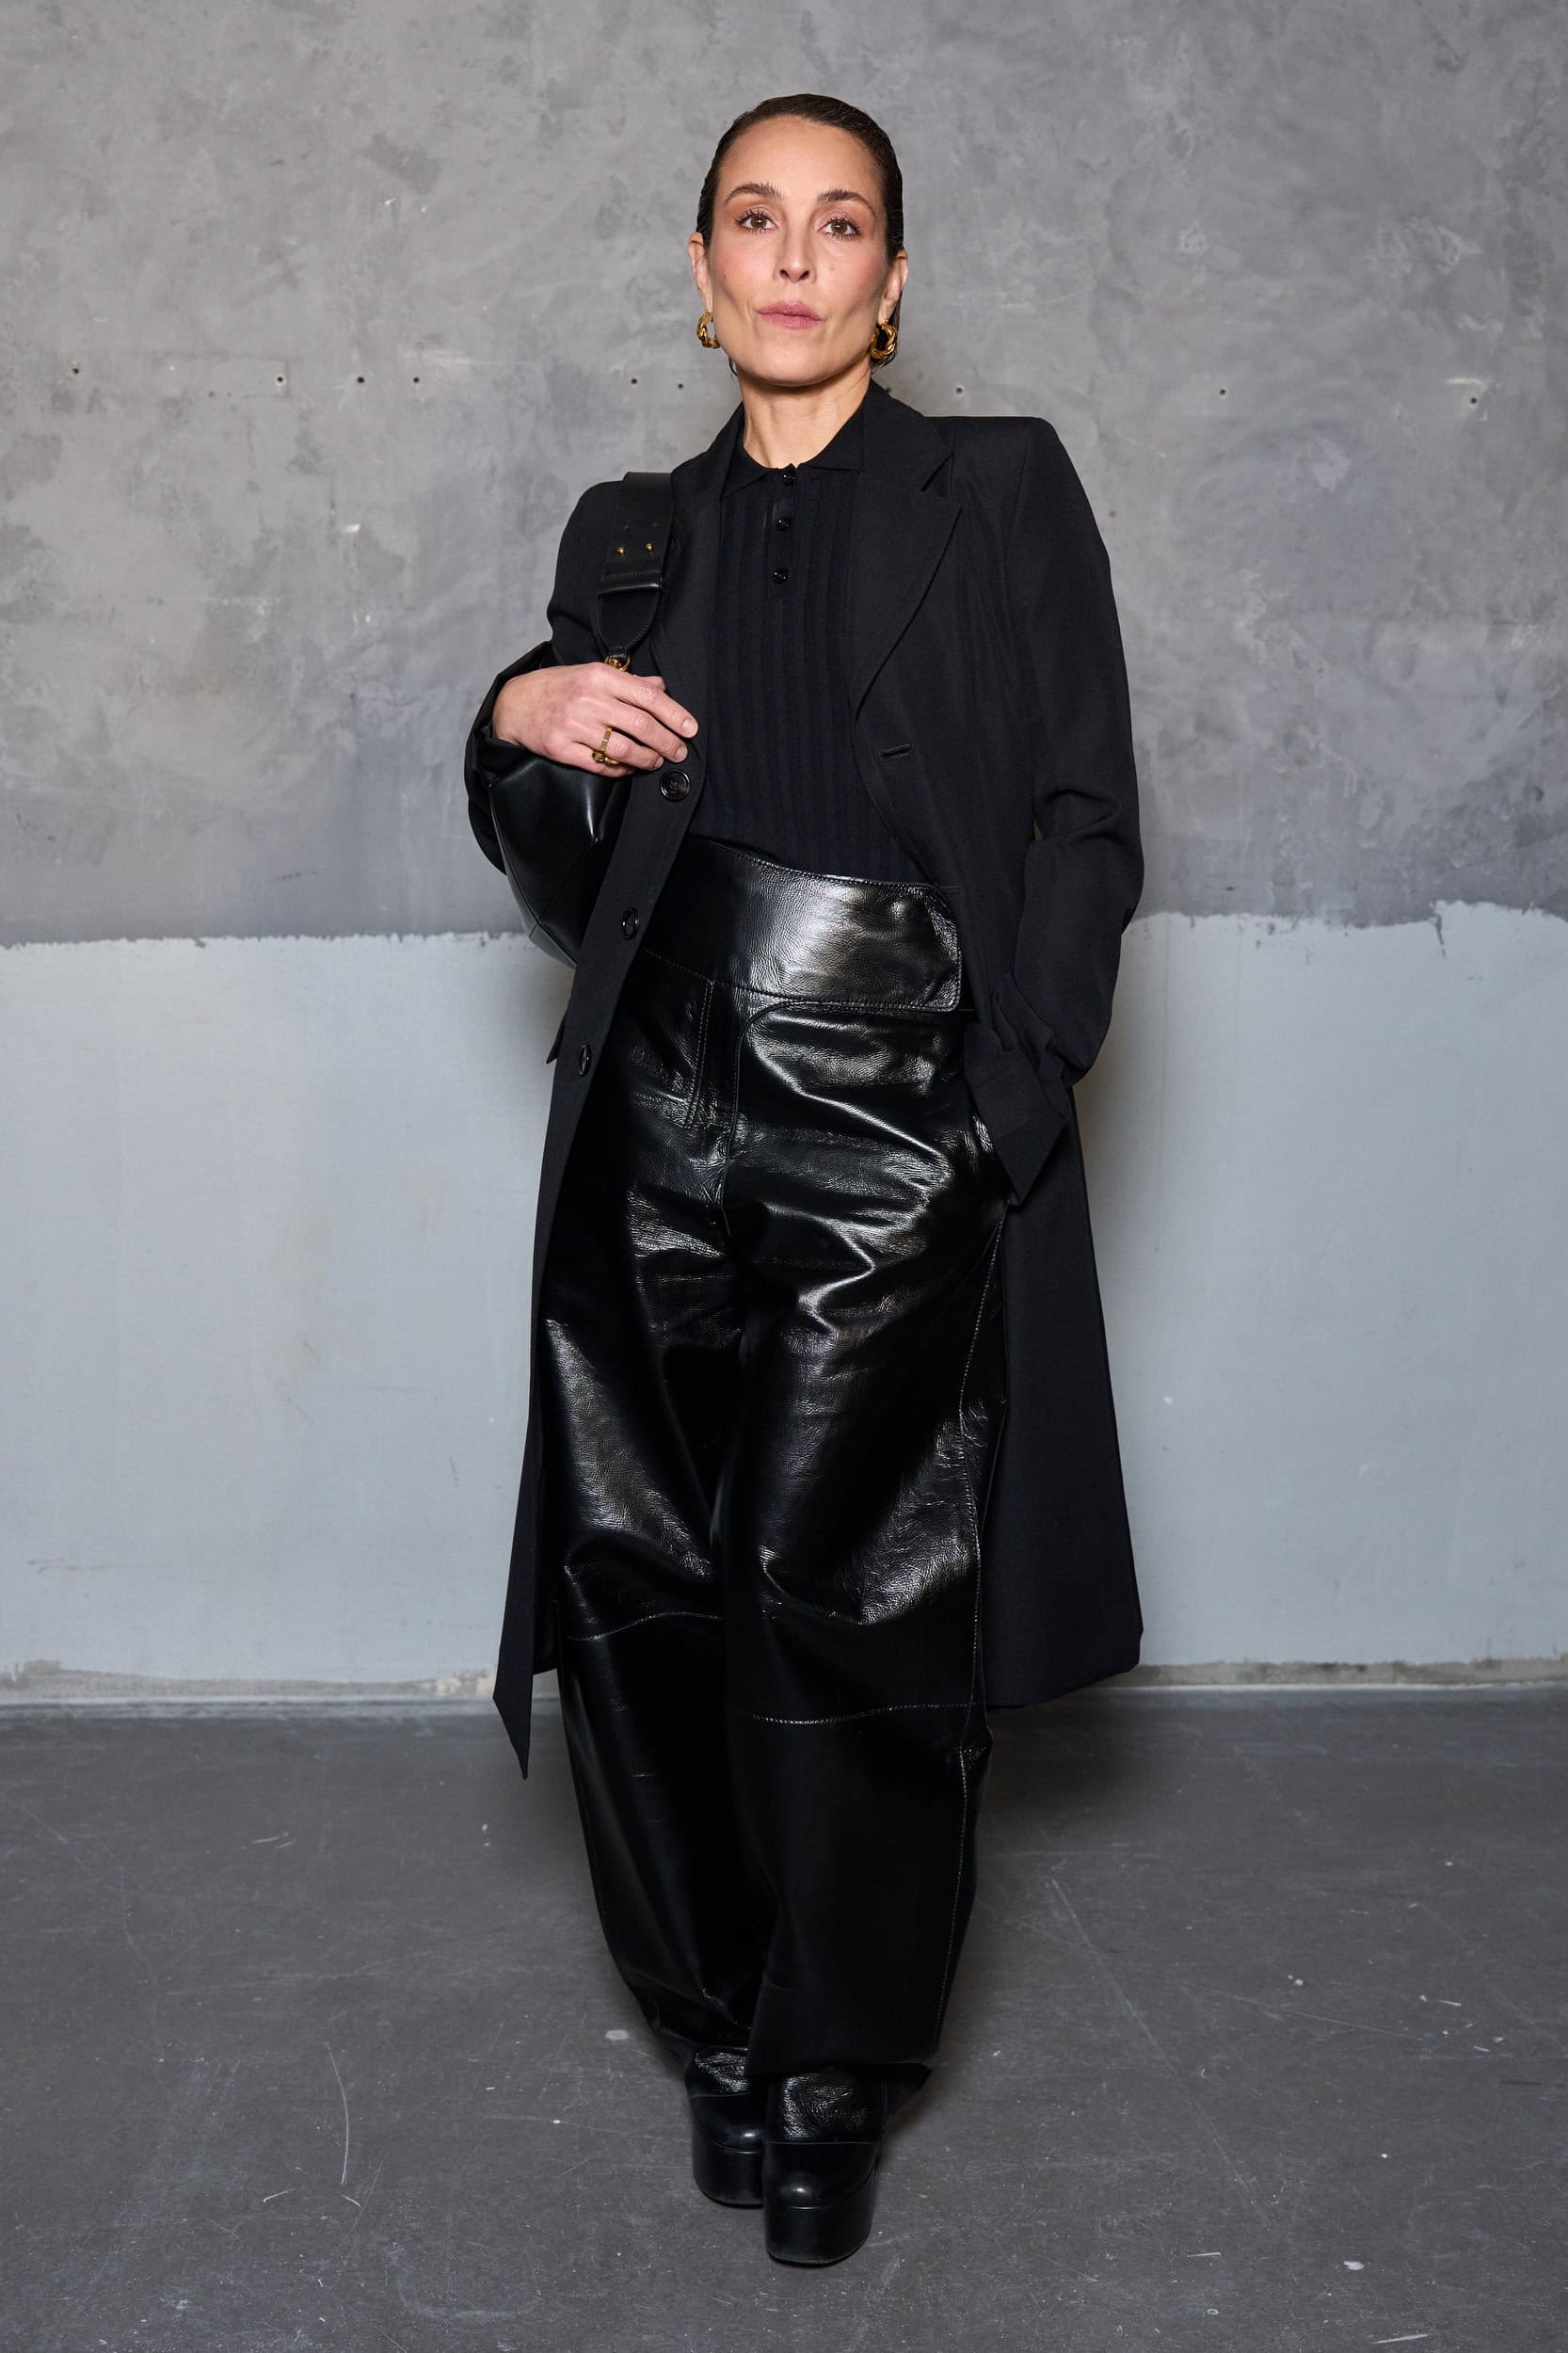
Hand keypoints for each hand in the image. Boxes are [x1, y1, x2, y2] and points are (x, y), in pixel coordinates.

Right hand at [491, 663, 697, 776]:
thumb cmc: (559, 687)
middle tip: (679, 751)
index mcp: (599, 677)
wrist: (515, 704)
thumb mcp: (592, 674)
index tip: (690, 729)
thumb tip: (661, 687)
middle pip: (640, 725)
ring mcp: (574, 725)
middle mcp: (588, 700)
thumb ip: (629, 682)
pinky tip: (630, 768)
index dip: (673, 714)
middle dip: (666, 742)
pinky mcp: (562, 748)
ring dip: (646, 759)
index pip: (647, 695)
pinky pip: (600, 765)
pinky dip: (621, 769)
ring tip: (656, 761)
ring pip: (623, 749)